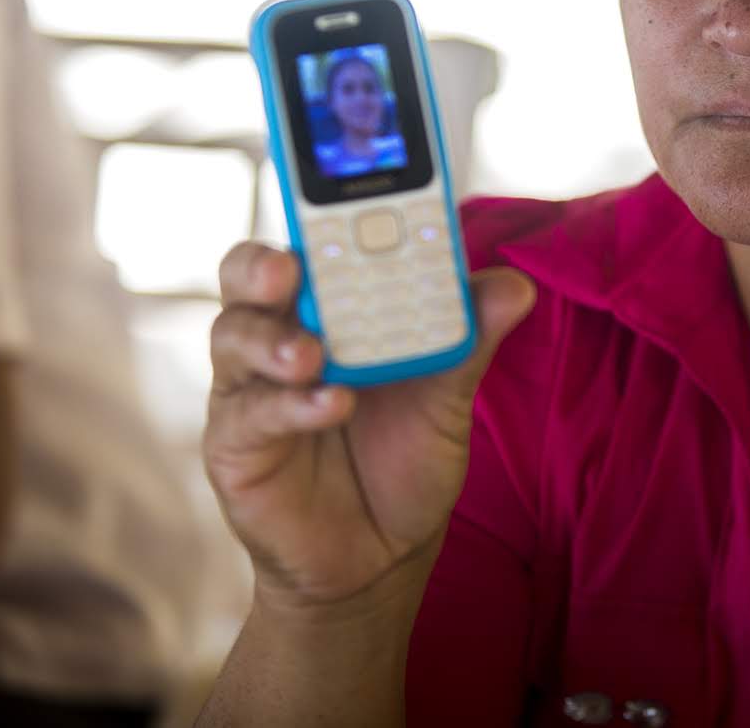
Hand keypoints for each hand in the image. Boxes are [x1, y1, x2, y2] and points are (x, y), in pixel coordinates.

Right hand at [203, 242, 535, 613]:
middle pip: (246, 276)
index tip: (343, 192)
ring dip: (273, 338)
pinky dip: (291, 405)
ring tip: (314, 354)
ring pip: (232, 336)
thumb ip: (471, 339)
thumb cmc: (407, 459)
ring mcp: (250, 390)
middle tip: (291, 267)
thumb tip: (517, 285)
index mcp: (330, 310)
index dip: (319, 214)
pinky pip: (250, 414)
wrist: (383, 557)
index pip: (311, 244)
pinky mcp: (235, 446)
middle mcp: (280, 335)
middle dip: (263, 263)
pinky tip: (331, 405)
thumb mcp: (449, 397)